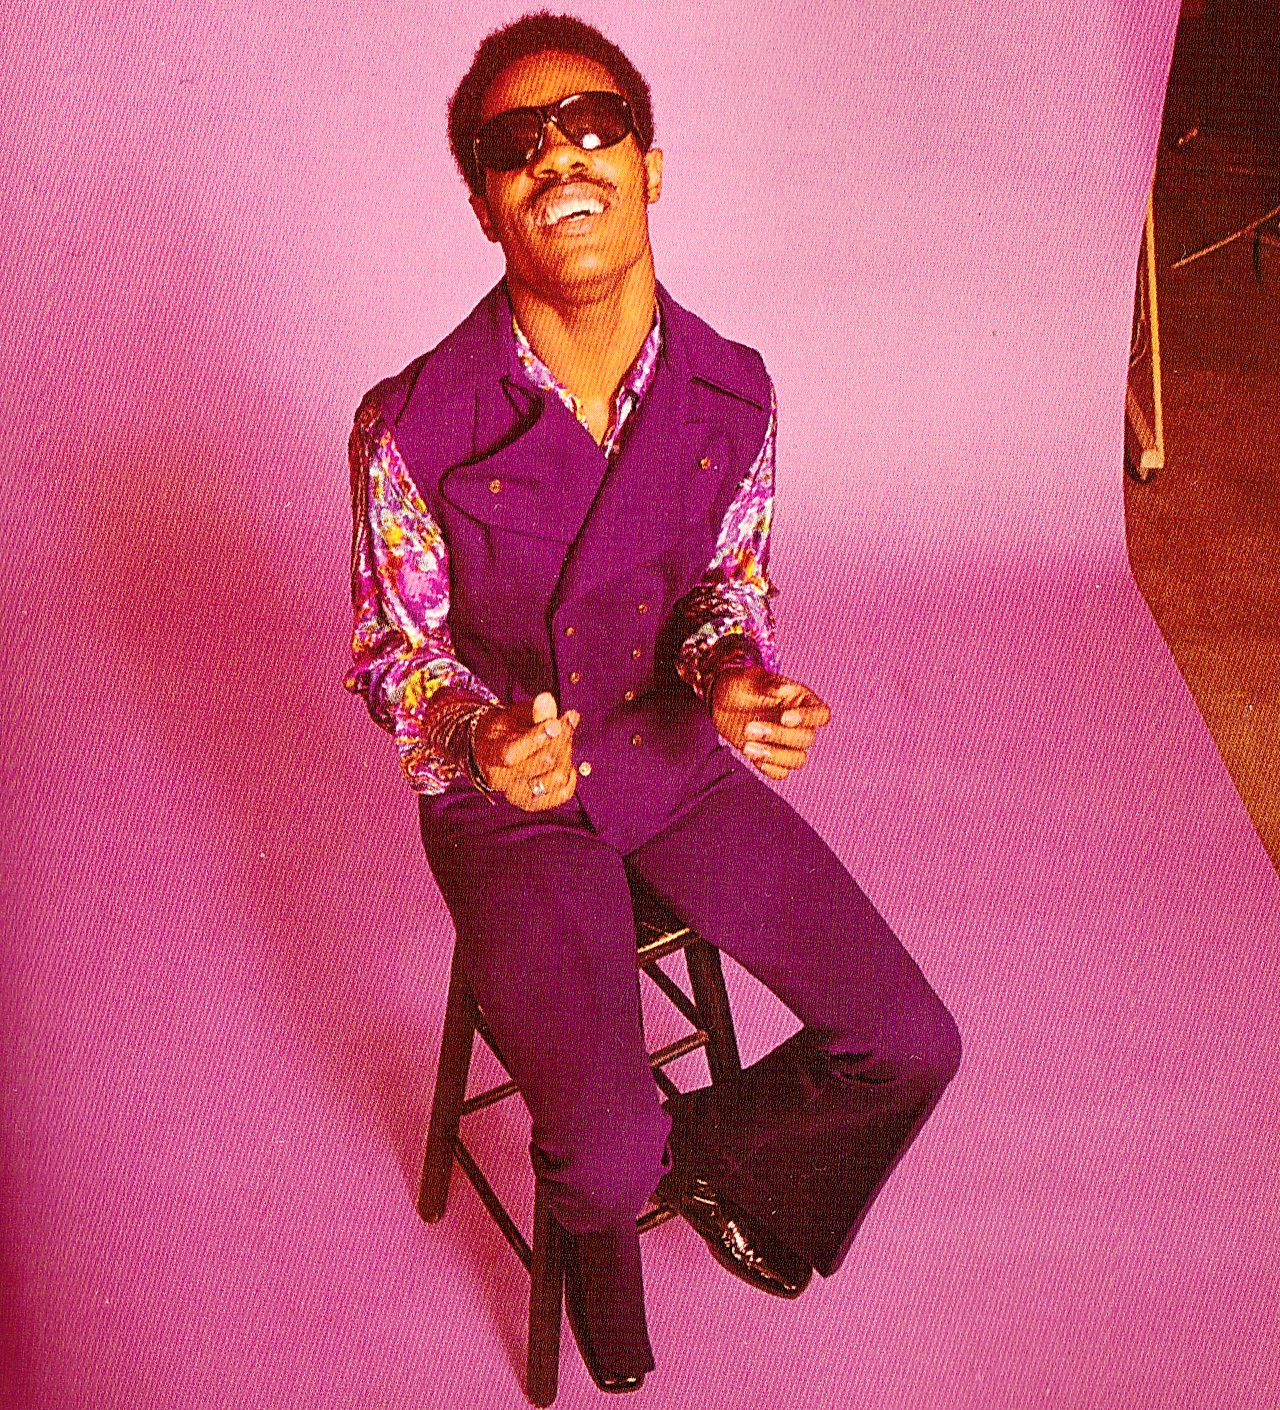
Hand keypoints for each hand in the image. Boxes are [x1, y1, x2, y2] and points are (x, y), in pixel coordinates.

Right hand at [472, 692, 580, 810]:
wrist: (493, 753)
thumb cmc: (506, 730)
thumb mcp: (515, 714)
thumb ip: (533, 710)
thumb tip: (547, 699)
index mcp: (491, 755)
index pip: (514, 753)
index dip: (538, 737)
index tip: (556, 723)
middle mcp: (502, 780)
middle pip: (542, 762)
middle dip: (561, 738)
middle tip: (567, 721)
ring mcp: (518, 796)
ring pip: (556, 778)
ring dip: (567, 755)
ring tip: (565, 740)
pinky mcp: (534, 804)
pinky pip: (564, 793)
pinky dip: (571, 775)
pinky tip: (565, 761)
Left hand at [710, 666, 830, 780]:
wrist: (721, 702)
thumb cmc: (739, 686)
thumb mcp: (748, 679)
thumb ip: (766, 684)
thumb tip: (782, 690)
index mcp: (801, 700)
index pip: (821, 714)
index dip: (809, 719)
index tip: (784, 718)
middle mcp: (799, 724)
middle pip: (807, 739)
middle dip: (779, 736)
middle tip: (749, 728)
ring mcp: (787, 743)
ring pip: (798, 760)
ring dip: (774, 756)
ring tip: (747, 747)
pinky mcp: (773, 758)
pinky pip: (782, 772)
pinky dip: (769, 768)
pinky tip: (752, 756)